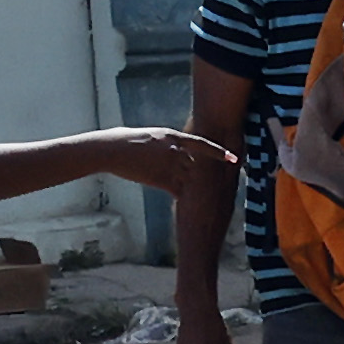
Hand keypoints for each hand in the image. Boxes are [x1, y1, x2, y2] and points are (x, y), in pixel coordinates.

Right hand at [107, 128, 235, 200]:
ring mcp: (170, 166)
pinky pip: (181, 192)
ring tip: (218, 199)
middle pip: (200, 165)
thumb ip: (163, 142)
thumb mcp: (149, 136)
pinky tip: (196, 207)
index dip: (219, 152)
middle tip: (230, 182)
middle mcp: (175, 151)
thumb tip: (168, 143)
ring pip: (193, 180)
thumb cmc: (123, 140)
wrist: (110, 150)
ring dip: (204, 189)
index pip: (201, 144)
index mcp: (172, 137)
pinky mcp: (162, 180)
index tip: (233, 158)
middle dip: (212, 174)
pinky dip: (188, 199)